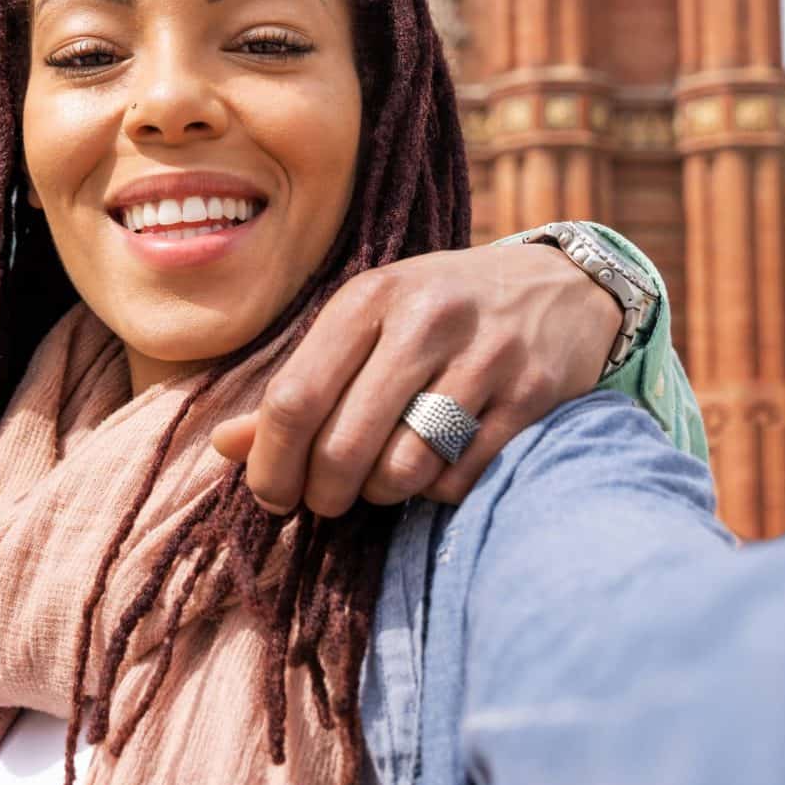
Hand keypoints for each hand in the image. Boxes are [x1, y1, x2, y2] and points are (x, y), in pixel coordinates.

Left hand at [208, 242, 623, 515]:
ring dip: (382, 493)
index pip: (295, 398)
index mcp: (369, 297)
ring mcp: (485, 357)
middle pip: (343, 446)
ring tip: (384, 476)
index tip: (272, 494)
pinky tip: (438, 466)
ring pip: (403, 471)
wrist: (559, 286)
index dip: (271, 464)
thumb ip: (300, 384)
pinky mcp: (532, 395)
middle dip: (324, 494)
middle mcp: (426, 319)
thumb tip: (225, 446)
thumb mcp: (367, 324)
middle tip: (327, 498)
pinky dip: (438, 491)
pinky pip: (460, 478)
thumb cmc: (439, 312)